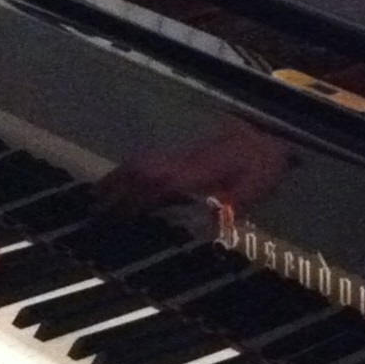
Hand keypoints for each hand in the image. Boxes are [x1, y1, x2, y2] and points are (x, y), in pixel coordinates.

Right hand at [95, 123, 294, 212]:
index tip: (113, 214)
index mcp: (198, 168)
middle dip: (114, 186)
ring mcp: (184, 152)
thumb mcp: (253, 188)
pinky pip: (153, 159)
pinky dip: (133, 170)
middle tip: (93, 208)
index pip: (156, 181)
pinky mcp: (187, 152)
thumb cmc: (264, 163)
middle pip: (141, 167)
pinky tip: (128, 182)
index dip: (133, 197)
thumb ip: (229, 208)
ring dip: (119, 175)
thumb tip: (205, 229)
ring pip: (143, 159)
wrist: (271, 133)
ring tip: (98, 194)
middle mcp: (185, 158)